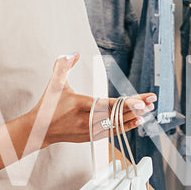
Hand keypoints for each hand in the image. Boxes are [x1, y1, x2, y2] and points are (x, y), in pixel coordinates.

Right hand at [23, 53, 153, 146]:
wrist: (39, 131)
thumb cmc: (47, 106)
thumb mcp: (54, 84)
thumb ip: (63, 66)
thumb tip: (74, 52)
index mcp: (79, 105)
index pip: (107, 104)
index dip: (125, 104)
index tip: (141, 101)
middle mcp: (86, 120)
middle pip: (116, 114)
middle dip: (136, 108)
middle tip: (151, 101)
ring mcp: (90, 131)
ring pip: (116, 125)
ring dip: (134, 117)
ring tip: (149, 109)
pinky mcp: (91, 137)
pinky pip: (113, 132)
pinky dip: (126, 126)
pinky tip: (138, 120)